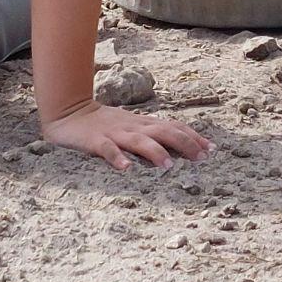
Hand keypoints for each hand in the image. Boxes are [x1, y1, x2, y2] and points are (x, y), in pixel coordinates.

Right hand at [42, 101, 213, 170]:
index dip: (193, 137)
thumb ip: (152, 136)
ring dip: (155, 151)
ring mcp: (114, 133)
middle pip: (163, 131)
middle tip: (201, 158)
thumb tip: (179, 149)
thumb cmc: (104, 125)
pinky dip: (117, 158)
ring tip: (169, 165)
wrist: (69, 112)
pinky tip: (126, 169)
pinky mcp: (95, 141)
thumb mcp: (132, 128)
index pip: (173, 126)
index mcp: (143, 124)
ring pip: (139, 140)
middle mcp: (133, 127)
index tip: (212, 149)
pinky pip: (107, 149)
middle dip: (184, 143)